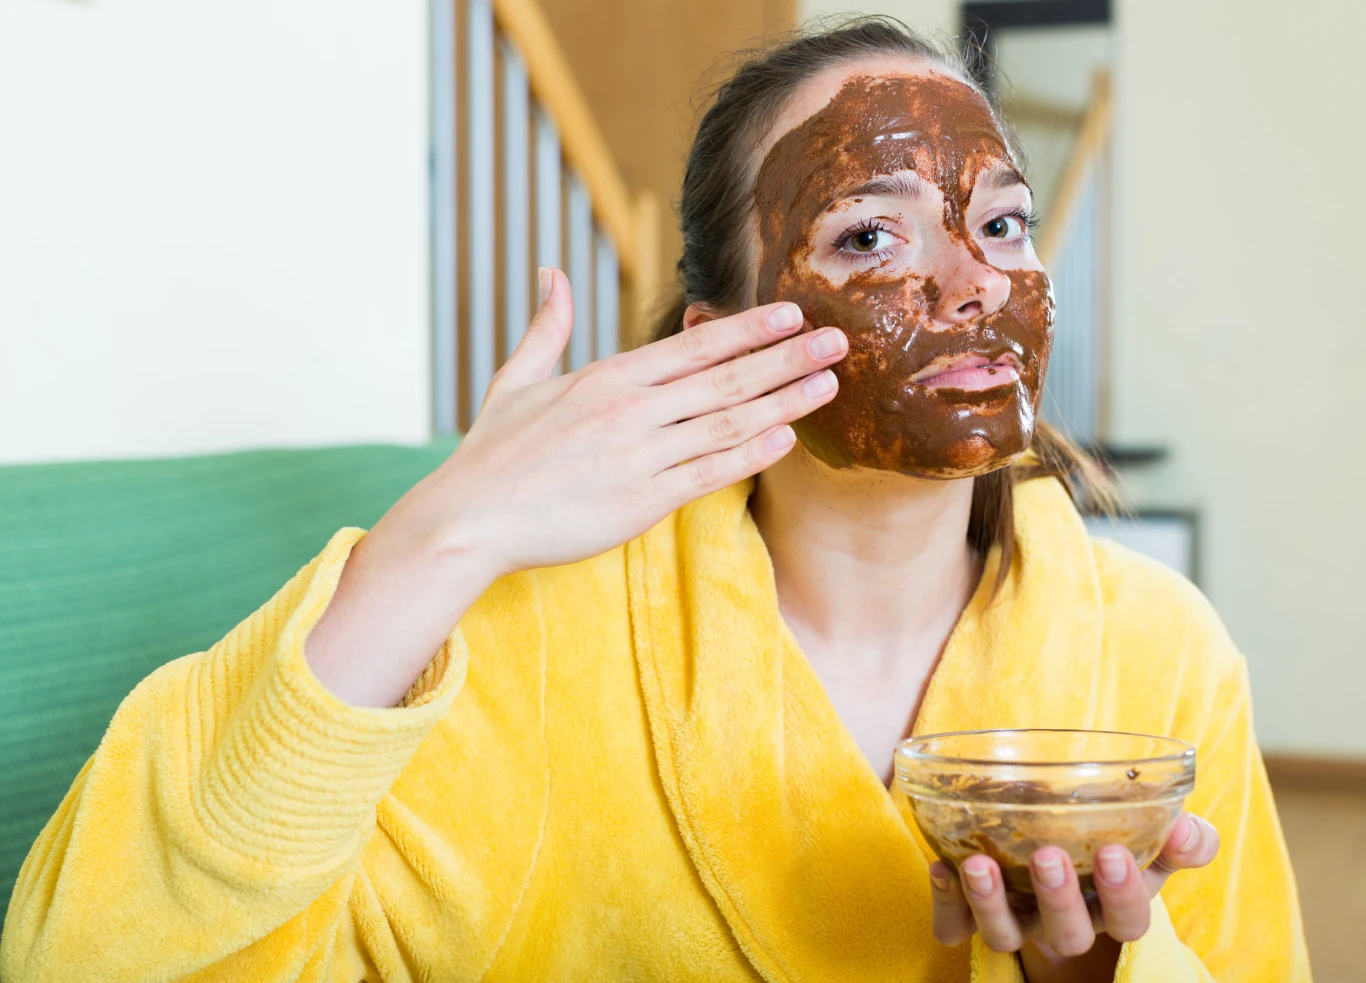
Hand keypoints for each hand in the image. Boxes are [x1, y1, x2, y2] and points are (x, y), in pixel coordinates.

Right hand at [415, 267, 846, 579]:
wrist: (469, 519)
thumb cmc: (492, 454)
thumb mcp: (515, 379)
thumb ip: (545, 325)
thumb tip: (550, 271)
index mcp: (608, 377)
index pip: (695, 345)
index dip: (749, 328)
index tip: (793, 313)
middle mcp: (632, 410)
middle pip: (726, 378)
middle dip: (788, 356)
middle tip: (840, 340)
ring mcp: (640, 455)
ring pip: (728, 422)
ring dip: (785, 401)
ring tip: (830, 384)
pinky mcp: (642, 501)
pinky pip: (710, 472)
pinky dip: (751, 454)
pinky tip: (788, 438)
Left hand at [929, 813, 1219, 981]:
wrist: (1049, 835)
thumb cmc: (1105, 840)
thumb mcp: (1147, 838)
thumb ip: (1179, 836)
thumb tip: (1190, 830)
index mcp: (1110, 907)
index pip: (1128, 921)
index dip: (1123, 895)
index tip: (1113, 853)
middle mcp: (1063, 922)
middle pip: (1067, 934)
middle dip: (1058, 899)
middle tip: (1047, 856)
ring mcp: (1016, 920)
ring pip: (1005, 935)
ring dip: (990, 903)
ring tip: (980, 864)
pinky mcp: (971, 915)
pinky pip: (954, 925)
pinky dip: (946, 903)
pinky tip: (942, 867)